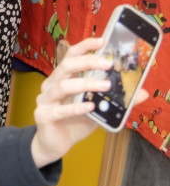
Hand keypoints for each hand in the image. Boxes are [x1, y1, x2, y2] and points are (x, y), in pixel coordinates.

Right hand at [29, 37, 141, 167]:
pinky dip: (76, 108)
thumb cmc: (74, 122)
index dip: (85, 46)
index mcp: (62, 79)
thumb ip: (114, 99)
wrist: (54, 144)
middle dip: (88, 62)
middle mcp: (51, 85)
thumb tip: (141, 92)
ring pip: (63, 85)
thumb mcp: (98, 108)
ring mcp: (45, 100)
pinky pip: (60, 110)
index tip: (103, 41)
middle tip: (109, 64)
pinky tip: (90, 107)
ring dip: (86, 84)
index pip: (70, 56)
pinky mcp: (43, 116)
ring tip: (106, 85)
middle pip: (66, 66)